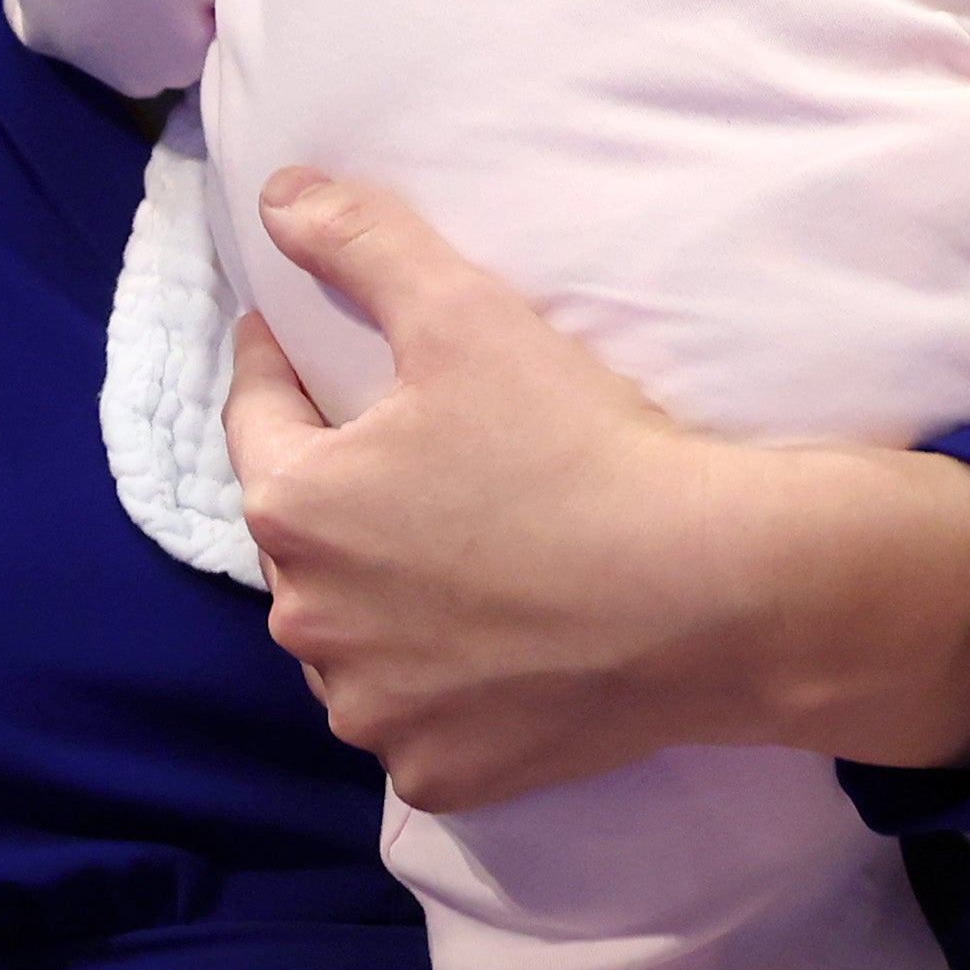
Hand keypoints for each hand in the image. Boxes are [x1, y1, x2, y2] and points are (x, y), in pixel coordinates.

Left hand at [220, 173, 969, 807]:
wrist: (712, 594)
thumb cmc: (582, 446)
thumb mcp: (465, 312)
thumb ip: (363, 243)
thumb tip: (278, 195)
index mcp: (295, 507)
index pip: (258, 416)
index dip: (280, 367)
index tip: (298, 343)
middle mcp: (307, 622)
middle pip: (304, 540)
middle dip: (339, 497)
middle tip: (408, 465)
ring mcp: (371, 711)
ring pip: (354, 641)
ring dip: (381, 606)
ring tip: (453, 567)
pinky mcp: (436, 774)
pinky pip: (417, 722)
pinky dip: (440, 691)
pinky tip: (490, 657)